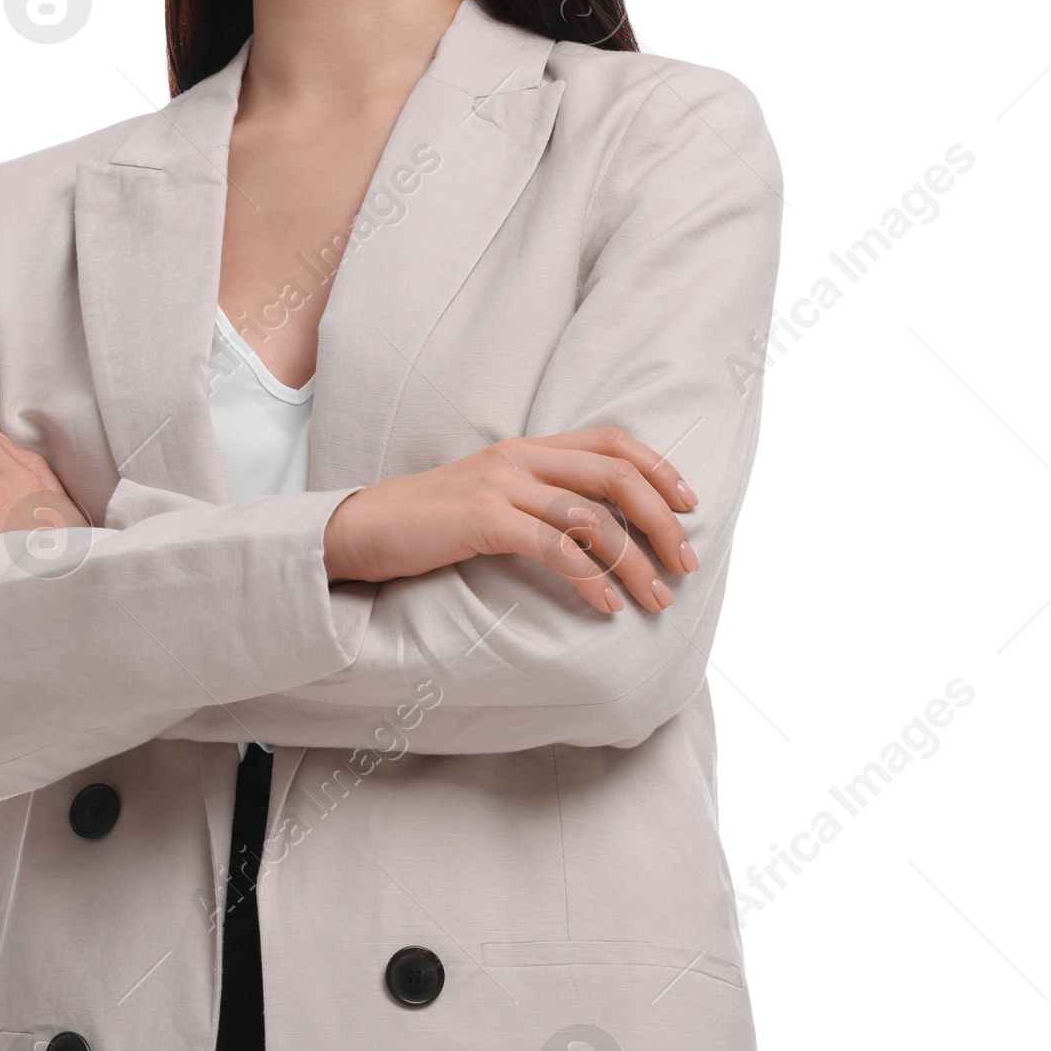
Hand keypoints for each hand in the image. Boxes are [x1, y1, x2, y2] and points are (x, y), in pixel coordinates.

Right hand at [322, 427, 699, 616]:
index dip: (660, 469)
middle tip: (686, 564)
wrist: (359, 530)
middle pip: (616, 475)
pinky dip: (592, 580)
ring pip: (593, 517)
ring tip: (656, 600)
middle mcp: (518, 457)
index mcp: (525, 448)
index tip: (690, 506)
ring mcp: (501, 485)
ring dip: (635, 562)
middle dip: (662, 521)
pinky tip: (606, 608)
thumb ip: (536, 499)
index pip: (612, 442)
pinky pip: (556, 548)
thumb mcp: (489, 499)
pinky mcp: (484, 519)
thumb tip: (595, 530)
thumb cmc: (426, 526)